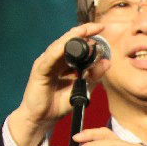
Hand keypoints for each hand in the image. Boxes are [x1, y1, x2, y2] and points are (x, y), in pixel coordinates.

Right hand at [6, 23, 111, 145]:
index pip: (77, 44)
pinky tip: (65, 46)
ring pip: (58, 46)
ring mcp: (46, 63)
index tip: (102, 27)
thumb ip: (94, 76)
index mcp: (65, 61)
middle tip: (96, 26)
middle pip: (68, 41)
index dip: (88, 35)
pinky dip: (57, 51)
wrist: (43, 118)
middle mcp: (55, 59)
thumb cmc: (60, 102)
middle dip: (82, 32)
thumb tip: (107, 62)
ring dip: (71, 38)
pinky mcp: (39, 71)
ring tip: (84, 32)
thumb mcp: (83, 88)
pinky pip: (49, 59)